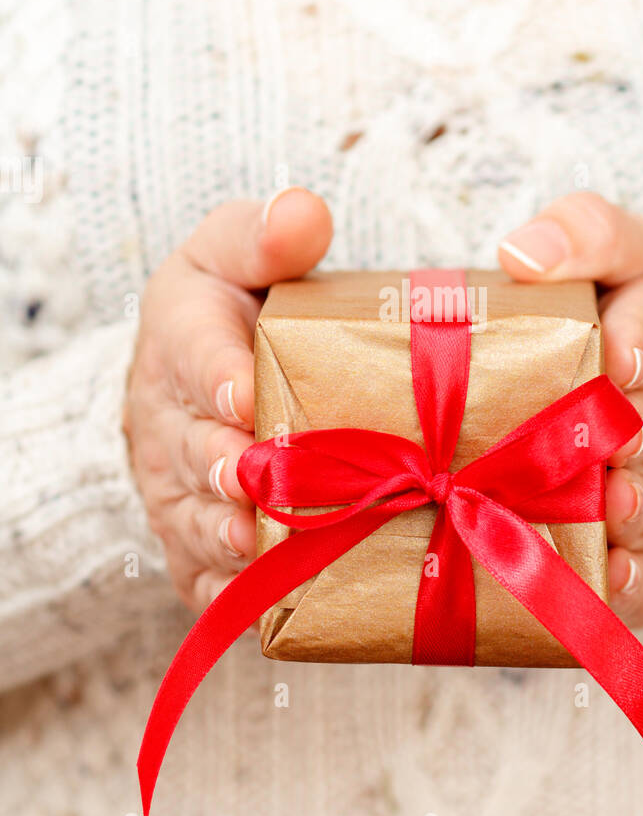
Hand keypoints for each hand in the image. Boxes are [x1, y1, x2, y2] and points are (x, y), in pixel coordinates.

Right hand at [123, 189, 332, 610]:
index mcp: (180, 334)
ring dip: (223, 533)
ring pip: (192, 516)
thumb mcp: (239, 253)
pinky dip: (227, 589)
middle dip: (222, 465)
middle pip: (190, 445)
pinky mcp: (190, 541)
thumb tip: (303, 214)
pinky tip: (258, 601)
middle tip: (257, 478)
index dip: (217, 375)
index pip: (190, 350)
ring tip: (256, 542)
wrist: (200, 382)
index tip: (247, 395)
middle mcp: (166, 418)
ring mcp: (175, 486)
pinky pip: (199, 574)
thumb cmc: (235, 309)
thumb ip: (267, 234)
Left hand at [498, 192, 642, 627]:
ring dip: (630, 509)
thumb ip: (582, 232)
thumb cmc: (616, 313)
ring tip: (604, 507)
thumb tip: (522, 253)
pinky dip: (633, 581)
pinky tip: (606, 579)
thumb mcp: (616, 253)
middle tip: (604, 443)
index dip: (638, 347)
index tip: (613, 355)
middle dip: (630, 437)